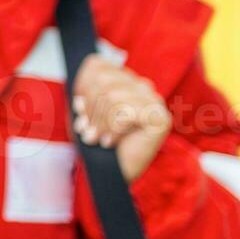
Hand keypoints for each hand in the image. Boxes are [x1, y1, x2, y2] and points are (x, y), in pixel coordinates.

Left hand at [72, 54, 171, 181]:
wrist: (111, 172)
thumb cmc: (97, 139)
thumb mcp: (84, 111)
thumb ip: (84, 93)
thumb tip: (84, 87)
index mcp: (123, 78)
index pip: (97, 65)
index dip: (81, 87)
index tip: (79, 111)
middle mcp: (142, 85)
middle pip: (103, 80)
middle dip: (90, 108)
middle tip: (86, 130)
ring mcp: (154, 101)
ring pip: (113, 96)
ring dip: (99, 122)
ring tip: (96, 139)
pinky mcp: (160, 118)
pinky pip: (126, 112)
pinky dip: (112, 130)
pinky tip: (110, 142)